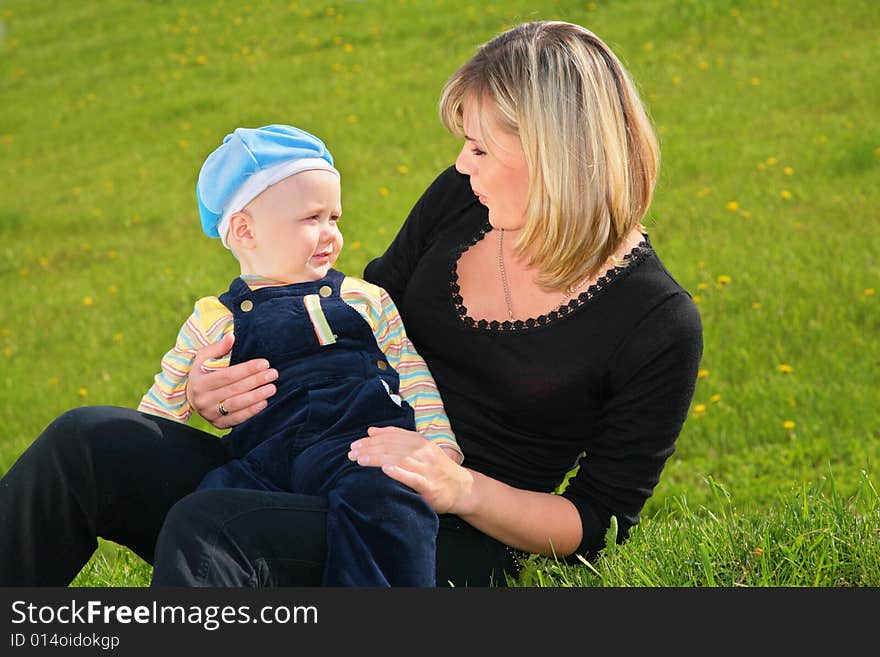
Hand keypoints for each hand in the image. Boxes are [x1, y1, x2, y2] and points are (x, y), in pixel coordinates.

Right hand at [186, 333, 277, 428]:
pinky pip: (236, 419)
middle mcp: (203, 400)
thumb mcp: (204, 358)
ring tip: (272, 388)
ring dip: (256, 396)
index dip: (247, 369)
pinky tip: (264, 403)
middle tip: (273, 374)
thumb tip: (232, 336)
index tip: (264, 363)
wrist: (193, 397)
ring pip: (236, 405)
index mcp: (199, 382)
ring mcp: (210, 414)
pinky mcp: (218, 424)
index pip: (227, 375)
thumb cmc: (203, 373)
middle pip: (234, 389)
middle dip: (256, 381)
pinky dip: (251, 411)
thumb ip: (218, 348)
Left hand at [348, 426, 472, 513]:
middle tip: (351, 453)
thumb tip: (371, 431)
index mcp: (421, 442)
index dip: (373, 439)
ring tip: (361, 460)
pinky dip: (399, 473)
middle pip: (393, 447)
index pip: (393, 436)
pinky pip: (413, 478)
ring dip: (378, 458)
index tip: (355, 444)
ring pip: (400, 460)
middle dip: (370, 449)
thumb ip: (398, 439)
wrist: (462, 489)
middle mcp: (425, 452)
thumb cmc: (437, 469)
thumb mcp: (421, 450)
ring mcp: (428, 469)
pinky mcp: (430, 486)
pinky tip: (386, 470)